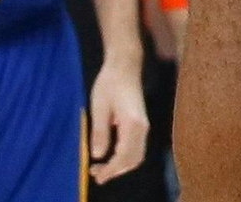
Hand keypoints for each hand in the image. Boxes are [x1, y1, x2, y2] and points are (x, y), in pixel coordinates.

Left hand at [87, 55, 148, 183]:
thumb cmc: (110, 82)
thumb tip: (97, 156)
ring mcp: (143, 125)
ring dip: (120, 166)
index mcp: (132, 123)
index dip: (110, 169)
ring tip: (102, 167)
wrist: (125, 63)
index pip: (123, 155)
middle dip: (115, 171)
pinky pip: (136, 148)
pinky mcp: (141, 123)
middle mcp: (142, 126)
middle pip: (133, 159)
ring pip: (136, 155)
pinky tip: (110, 155)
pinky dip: (125, 157)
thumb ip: (100, 132)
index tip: (96, 176)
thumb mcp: (99, 106)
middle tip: (96, 173)